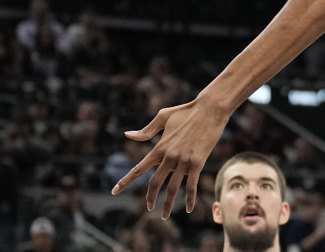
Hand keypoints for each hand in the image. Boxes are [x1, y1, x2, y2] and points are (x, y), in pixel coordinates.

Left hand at [111, 98, 229, 216]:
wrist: (210, 109)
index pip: (138, 169)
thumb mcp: (163, 117)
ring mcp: (184, 161)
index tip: (114, 191)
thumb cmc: (186, 111)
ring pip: (172, 188)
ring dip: (167, 204)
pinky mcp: (198, 162)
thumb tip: (128, 135)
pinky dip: (189, 199)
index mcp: (159, 147)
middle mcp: (169, 157)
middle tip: (149, 208)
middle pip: (155, 183)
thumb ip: (146, 130)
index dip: (125, 181)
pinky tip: (188, 209)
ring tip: (164, 215)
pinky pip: (191, 185)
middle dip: (150, 198)